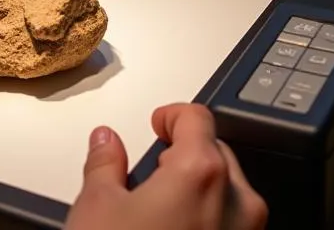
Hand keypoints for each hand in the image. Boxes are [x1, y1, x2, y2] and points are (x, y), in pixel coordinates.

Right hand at [66, 104, 267, 229]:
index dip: (172, 115)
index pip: (196, 117)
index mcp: (202, 171)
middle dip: (186, 153)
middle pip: (217, 153)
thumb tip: (105, 142)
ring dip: (200, 189)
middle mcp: (237, 202)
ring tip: (162, 207)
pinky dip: (210, 222)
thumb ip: (104, 162)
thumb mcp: (97, 207)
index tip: (159, 123)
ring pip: (229, 193)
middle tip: (154, 167)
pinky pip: (232, 227)